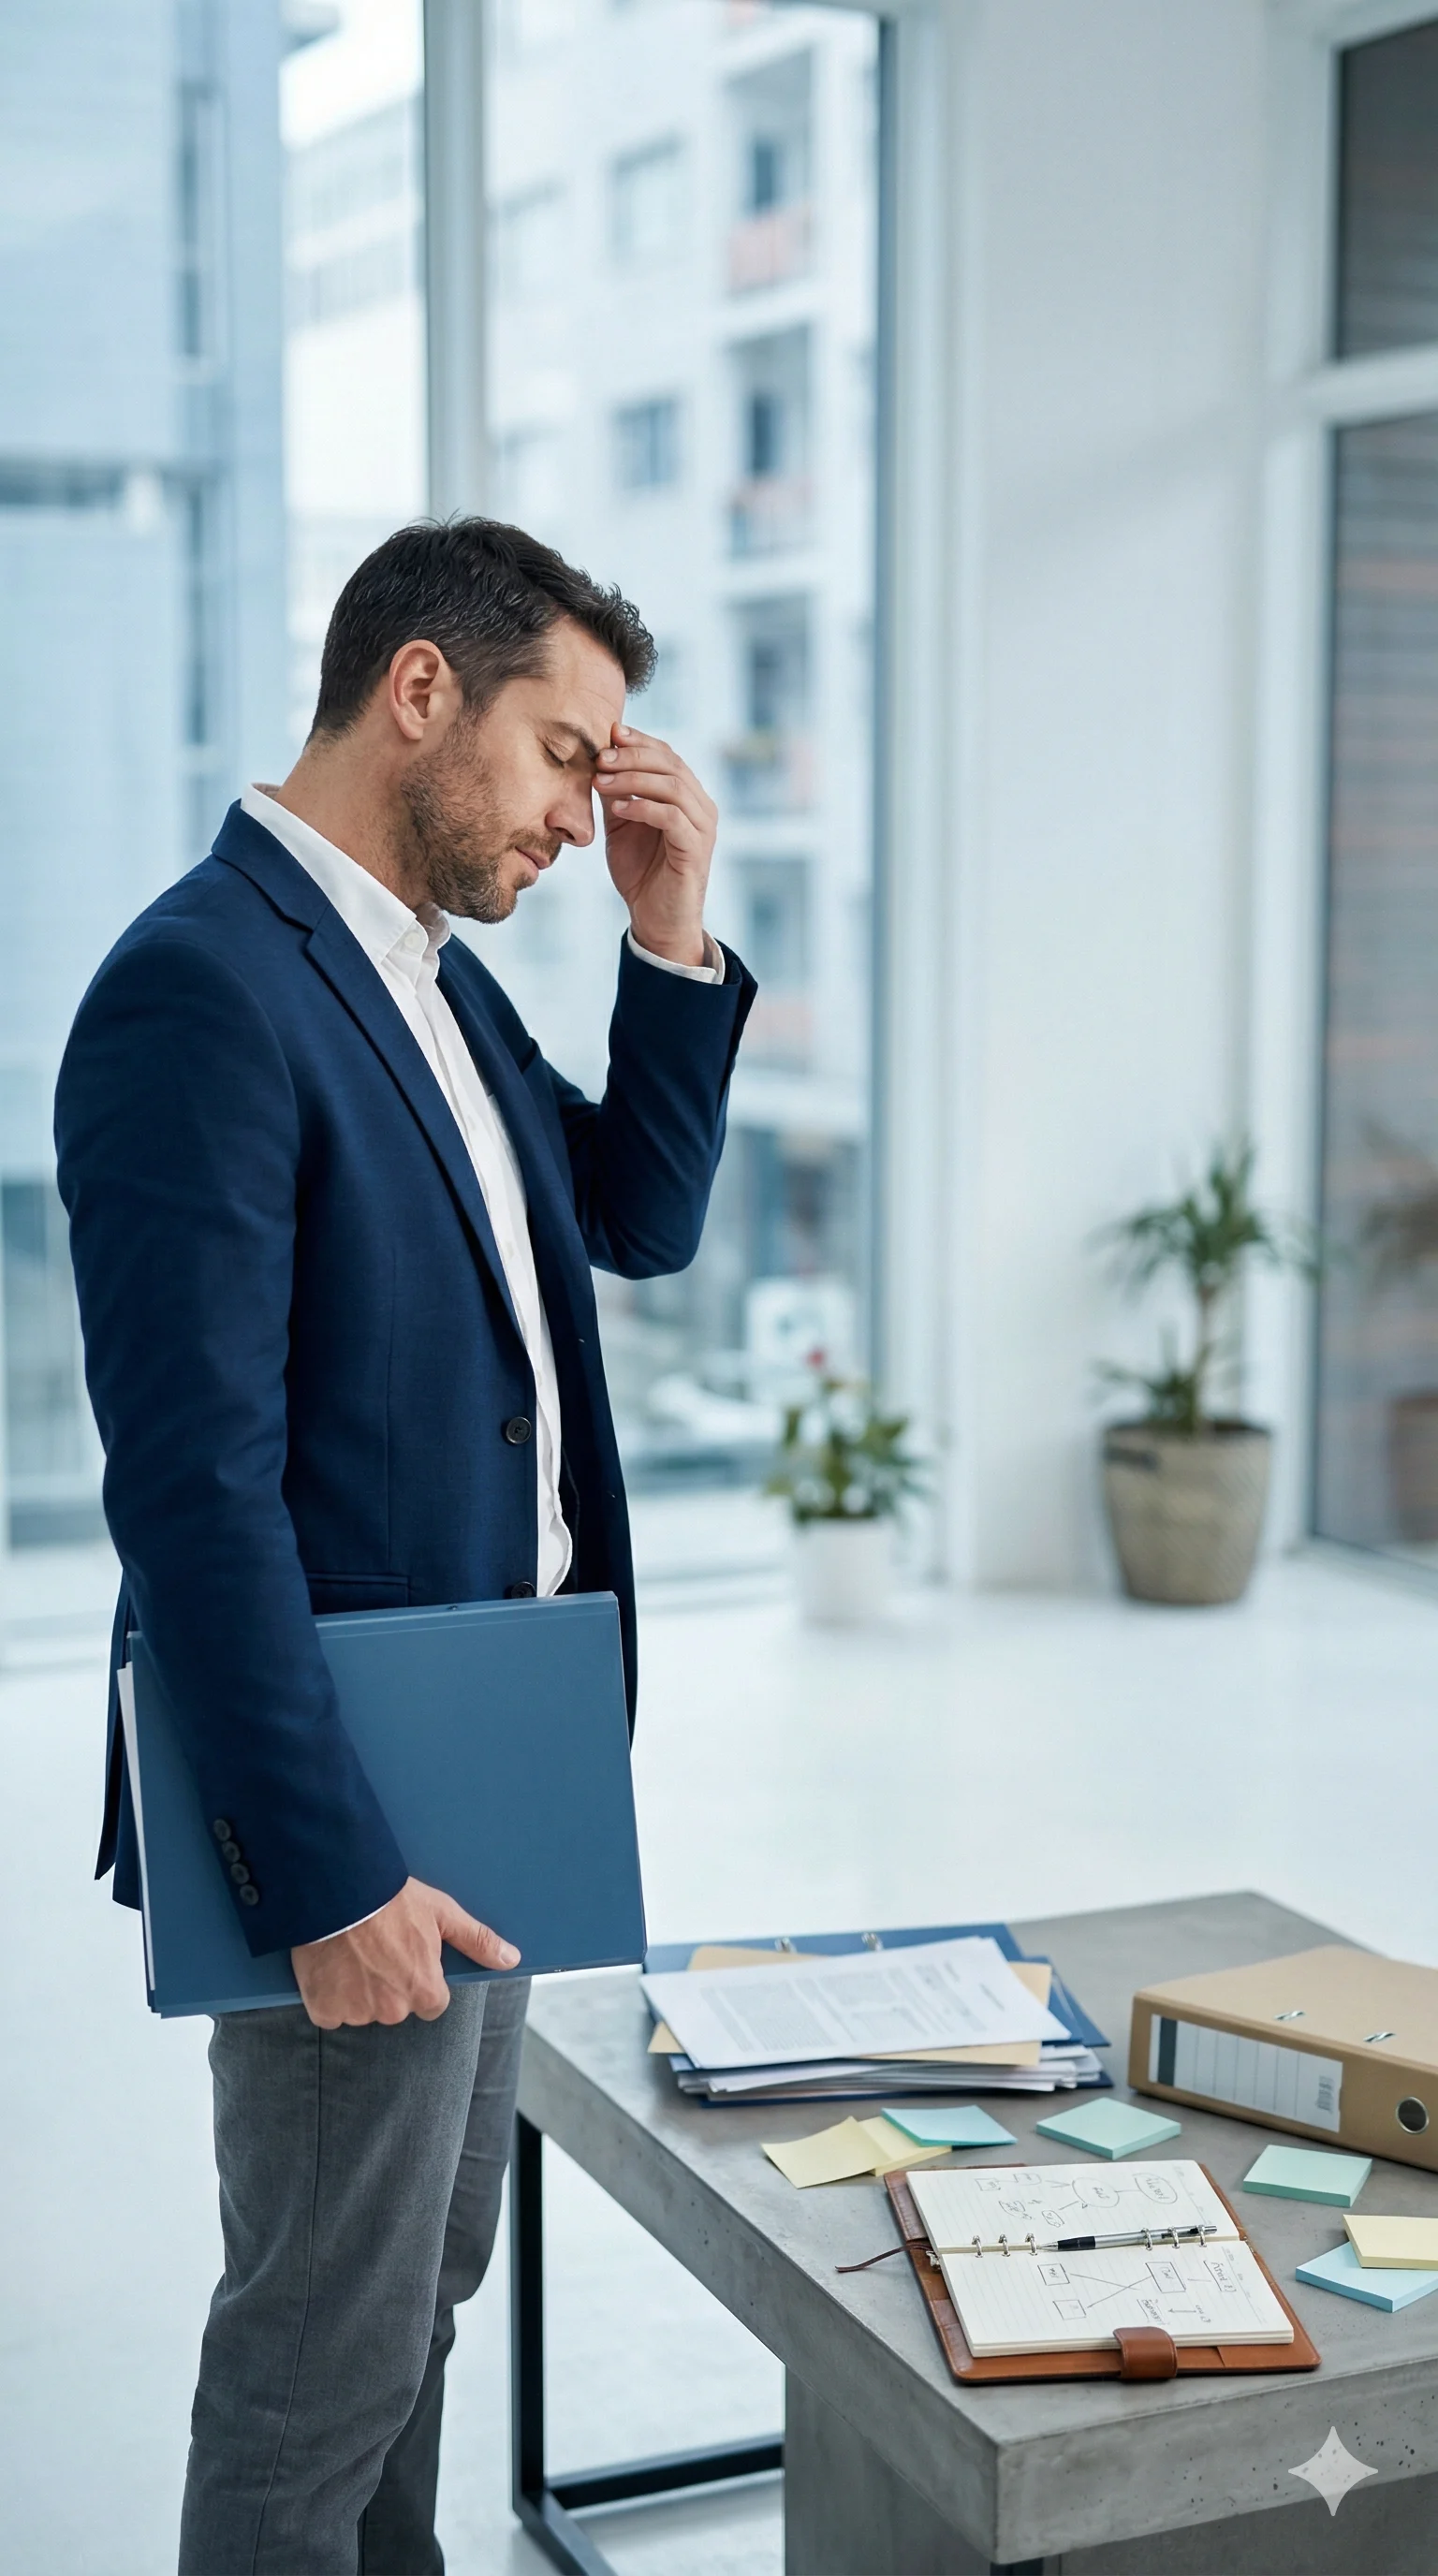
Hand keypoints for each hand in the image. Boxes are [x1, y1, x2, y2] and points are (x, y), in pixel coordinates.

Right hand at [291, 1876, 519, 2028]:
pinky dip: (328, 1994)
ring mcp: (357, 2012)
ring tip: (351, 1951)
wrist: (339, 1890)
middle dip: (388, 1984)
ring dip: (357, 1989)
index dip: (421, 1979)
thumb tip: (511, 1959)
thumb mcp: (442, 1913)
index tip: (407, 1957)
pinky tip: (330, 1965)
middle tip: (377, 1948)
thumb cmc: (393, 1899)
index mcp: (425, 1992)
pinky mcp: (323, 2009)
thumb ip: (477, 1941)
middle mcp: (393, 2010)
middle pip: (396, 2007)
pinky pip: (329, 2011)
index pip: (432, 2003)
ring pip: (362, 2009)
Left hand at [594, 723, 717, 967]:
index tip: (609, 734)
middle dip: (632, 756)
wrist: (655, 920)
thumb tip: (598, 758)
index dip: (640, 741)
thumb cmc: (641, 873)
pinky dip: (643, 808)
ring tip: (601, 782)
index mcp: (687, 797)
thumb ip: (616, 793)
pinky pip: (672, 818)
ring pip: (672, 786)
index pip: (668, 755)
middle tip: (600, 758)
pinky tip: (618, 808)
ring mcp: (702, 828)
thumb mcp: (621, 825)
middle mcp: (701, 807)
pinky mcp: (695, 850)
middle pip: (671, 764)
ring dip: (633, 779)